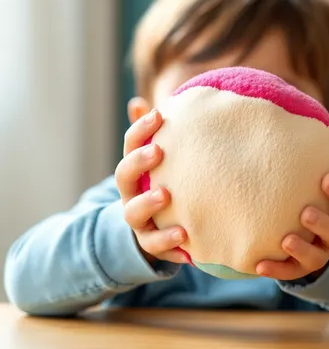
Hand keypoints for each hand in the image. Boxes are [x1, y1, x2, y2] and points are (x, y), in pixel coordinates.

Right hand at [115, 108, 187, 263]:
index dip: (140, 129)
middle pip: (123, 176)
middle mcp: (130, 193)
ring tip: (165, 195)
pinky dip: (168, 242)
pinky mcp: (149, 242)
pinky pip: (154, 245)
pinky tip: (185, 238)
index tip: (158, 114)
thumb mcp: (159, 160)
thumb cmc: (161, 184)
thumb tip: (139, 103)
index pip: (130, 146)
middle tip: (158, 151)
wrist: (152, 228)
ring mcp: (137, 219)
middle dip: (138, 163)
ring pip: (132, 212)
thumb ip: (153, 136)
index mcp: (135, 170)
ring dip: (147, 203)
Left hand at [256, 130, 328, 280]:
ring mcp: (325, 246)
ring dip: (319, 226)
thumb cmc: (310, 205)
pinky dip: (278, 267)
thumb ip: (319, 156)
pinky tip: (259, 265)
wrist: (307, 250)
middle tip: (325, 179)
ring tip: (303, 215)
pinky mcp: (305, 267)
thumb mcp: (313, 181)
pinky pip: (294, 269)